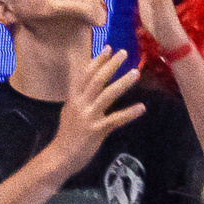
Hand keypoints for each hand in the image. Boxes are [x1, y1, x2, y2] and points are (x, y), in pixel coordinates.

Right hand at [40, 48, 146, 179]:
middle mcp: (80, 103)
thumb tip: (85, 84)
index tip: (108, 48)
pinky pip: (115, 119)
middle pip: (96, 79)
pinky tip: (142, 107)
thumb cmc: (69, 134)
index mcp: (74, 97)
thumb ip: (79, 96)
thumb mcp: (70, 110)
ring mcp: (88, 116)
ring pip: (107, 95)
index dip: (97, 60)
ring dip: (122, 83)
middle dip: (111, 65)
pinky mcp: (97, 130)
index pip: (85, 73)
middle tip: (124, 53)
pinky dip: (129, 113)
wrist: (61, 156)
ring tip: (136, 73)